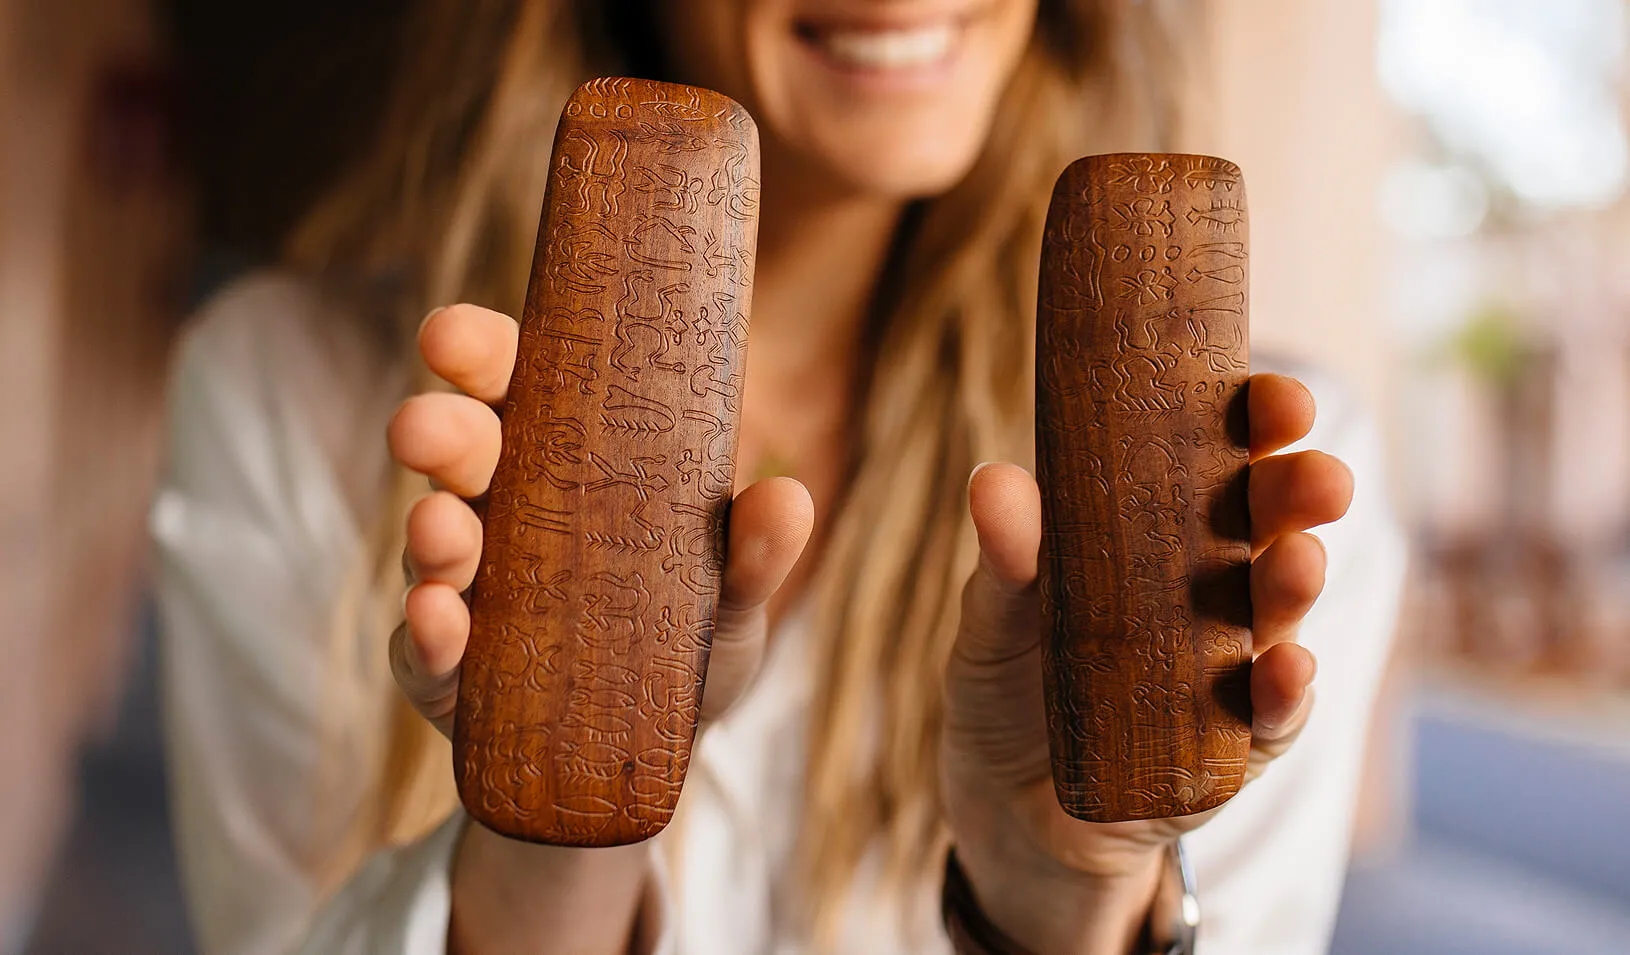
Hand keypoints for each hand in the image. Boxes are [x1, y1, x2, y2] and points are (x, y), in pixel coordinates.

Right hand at [384, 304, 812, 953]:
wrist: (651, 758)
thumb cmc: (686, 644)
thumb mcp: (732, 598)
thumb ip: (755, 553)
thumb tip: (788, 498)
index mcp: (562, 461)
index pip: (515, 385)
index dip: (481, 352)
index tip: (455, 334)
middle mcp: (501, 511)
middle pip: (460, 450)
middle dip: (439, 431)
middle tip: (425, 427)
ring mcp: (467, 590)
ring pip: (433, 542)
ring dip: (430, 532)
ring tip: (442, 531)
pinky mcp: (448, 672)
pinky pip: (426, 649)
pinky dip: (428, 635)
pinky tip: (440, 621)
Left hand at [940, 373, 1350, 954]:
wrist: (1005, 806)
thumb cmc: (1009, 682)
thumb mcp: (995, 616)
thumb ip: (1006, 558)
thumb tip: (997, 482)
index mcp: (1159, 527)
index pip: (1222, 457)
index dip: (1256, 421)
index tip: (1272, 396)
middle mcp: (1208, 585)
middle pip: (1269, 524)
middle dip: (1299, 494)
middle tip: (1318, 476)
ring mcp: (1229, 662)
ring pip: (1280, 614)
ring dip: (1296, 586)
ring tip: (1295, 562)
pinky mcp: (1231, 745)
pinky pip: (1270, 718)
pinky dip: (1282, 696)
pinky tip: (1284, 668)